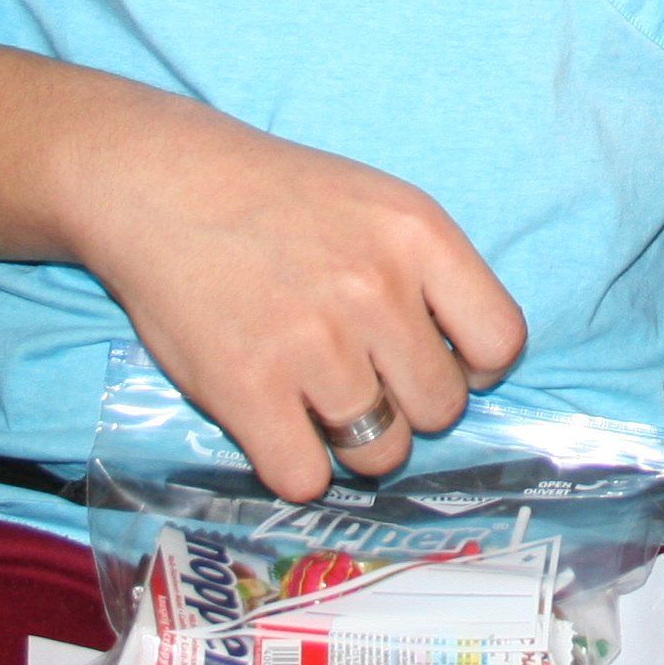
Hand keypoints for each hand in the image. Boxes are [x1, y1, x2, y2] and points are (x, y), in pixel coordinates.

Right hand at [65, 102, 526, 499]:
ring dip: (352, 441)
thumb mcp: (381, 205)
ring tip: (315, 398)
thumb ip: (434, 277)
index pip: (500, 342)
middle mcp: (375, 291)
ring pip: (380, 454)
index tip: (438, 360)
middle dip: (408, 405)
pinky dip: (293, 466)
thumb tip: (471, 370)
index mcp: (419, 235)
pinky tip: (275, 424)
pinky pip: (306, 479)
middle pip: (441, 409)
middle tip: (363, 378)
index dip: (475, 367)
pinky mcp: (248, 391)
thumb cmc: (279, 199)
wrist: (163, 185)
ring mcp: (313, 345)